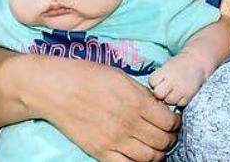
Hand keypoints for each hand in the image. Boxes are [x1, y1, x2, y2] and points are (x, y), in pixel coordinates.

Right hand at [39, 57, 179, 161]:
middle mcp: (129, 123)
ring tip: (152, 145)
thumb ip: (142, 94)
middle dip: (169, 138)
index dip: (175, 122)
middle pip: (163, 141)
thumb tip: (159, 107)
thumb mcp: (120, 76)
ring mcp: (114, 140)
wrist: (54, 88)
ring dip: (156, 153)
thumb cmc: (86, 76)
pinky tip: (136, 154)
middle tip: (165, 134)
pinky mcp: (100, 152)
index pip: (170, 122)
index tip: (171, 120)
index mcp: (136, 101)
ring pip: (150, 158)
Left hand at [149, 52, 208, 106]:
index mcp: (165, 71)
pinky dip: (179, 101)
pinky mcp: (189, 96)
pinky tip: (181, 94)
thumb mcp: (166, 67)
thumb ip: (159, 78)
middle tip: (165, 89)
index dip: (154, 83)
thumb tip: (152, 93)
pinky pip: (180, 104)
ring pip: (169, 101)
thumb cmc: (178, 65)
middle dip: (160, 93)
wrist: (197, 62)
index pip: (152, 82)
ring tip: (174, 91)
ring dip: (170, 98)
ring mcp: (181, 89)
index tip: (160, 80)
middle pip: (158, 94)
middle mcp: (172, 80)